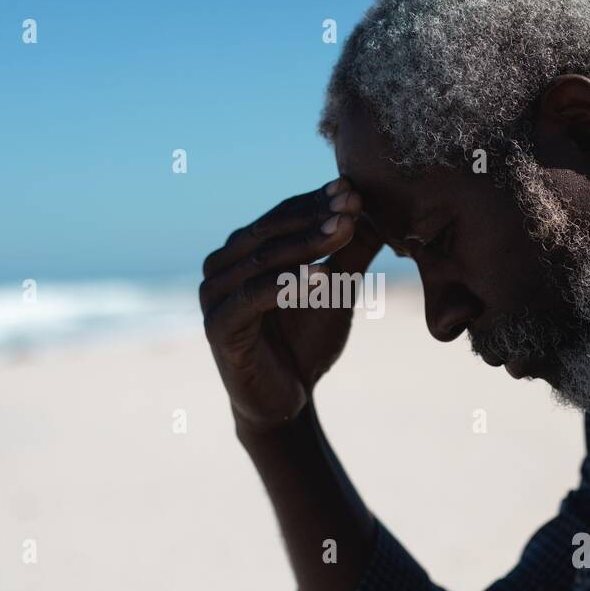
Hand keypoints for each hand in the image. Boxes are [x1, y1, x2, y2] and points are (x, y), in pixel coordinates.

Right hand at [200, 178, 381, 433]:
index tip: (353, 188)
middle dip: (314, 217)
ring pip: (263, 260)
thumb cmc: (305, 341)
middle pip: (271, 233)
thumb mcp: (335, 289)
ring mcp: (214, 296)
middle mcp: (220, 267)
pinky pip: (254, 298)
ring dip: (305, 244)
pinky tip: (323, 276)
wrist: (286, 402)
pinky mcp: (218, 327)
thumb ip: (349, 252)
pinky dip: (288, 284)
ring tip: (344, 230)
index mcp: (241, 251)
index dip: (316, 201)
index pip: (281, 217)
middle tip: (352, 204)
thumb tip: (376, 210)